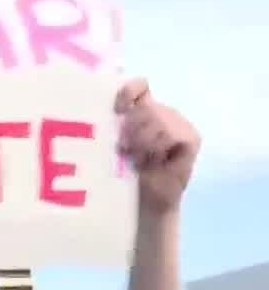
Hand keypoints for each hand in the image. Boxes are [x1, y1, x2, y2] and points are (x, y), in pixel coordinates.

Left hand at [115, 78, 200, 215]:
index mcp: (143, 110)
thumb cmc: (126, 175)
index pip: (139, 86)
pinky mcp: (191, 138)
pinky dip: (157, 147)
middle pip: (145, 106)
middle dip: (131, 129)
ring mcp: (179, 123)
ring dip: (143, 141)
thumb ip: (112, 124)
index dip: (127, 93)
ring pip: (157, 118)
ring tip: (140, 159)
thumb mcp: (112, 145)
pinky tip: (154, 160)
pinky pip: (170, 133)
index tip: (116, 111)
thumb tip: (99, 106)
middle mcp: (163, 112)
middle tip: (127, 151)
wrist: (145, 203)